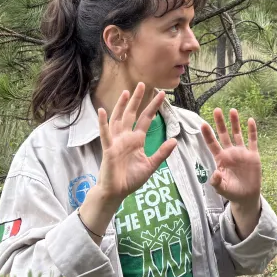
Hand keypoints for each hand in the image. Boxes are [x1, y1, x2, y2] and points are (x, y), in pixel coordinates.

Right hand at [96, 84, 176, 205]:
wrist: (117, 192)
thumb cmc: (131, 179)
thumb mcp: (150, 165)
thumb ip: (161, 153)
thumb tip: (174, 140)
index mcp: (137, 140)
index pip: (146, 119)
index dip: (153, 107)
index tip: (162, 94)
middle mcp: (126, 137)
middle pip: (132, 114)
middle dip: (137, 99)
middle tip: (142, 84)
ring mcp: (116, 141)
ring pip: (118, 119)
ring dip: (121, 106)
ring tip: (126, 92)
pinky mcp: (108, 149)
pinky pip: (105, 134)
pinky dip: (103, 123)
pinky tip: (102, 111)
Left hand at [200, 108, 261, 206]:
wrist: (246, 196)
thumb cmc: (231, 191)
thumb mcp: (221, 188)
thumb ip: (216, 182)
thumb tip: (214, 173)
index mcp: (220, 159)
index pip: (212, 144)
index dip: (208, 134)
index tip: (203, 124)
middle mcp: (230, 152)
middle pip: (224, 134)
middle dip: (220, 123)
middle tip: (216, 110)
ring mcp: (242, 152)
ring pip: (237, 134)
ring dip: (235, 123)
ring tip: (232, 110)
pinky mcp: (253, 155)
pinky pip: (252, 141)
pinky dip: (252, 131)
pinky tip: (250, 120)